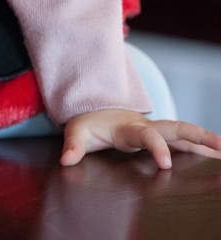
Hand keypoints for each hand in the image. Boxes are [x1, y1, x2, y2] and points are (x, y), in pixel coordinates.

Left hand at [61, 109, 220, 169]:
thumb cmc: (87, 122)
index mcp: (129, 127)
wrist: (93, 107)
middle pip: (176, 128)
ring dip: (204, 141)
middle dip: (198, 136)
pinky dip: (199, 146)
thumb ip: (73, 146)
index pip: (147, 136)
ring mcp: (154, 130)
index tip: (166, 165)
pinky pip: (182, 140)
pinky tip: (213, 155)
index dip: (157, 148)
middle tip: (220, 146)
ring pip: (183, 133)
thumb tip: (67, 160)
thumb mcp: (76, 132)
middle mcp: (146, 126)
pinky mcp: (158, 135)